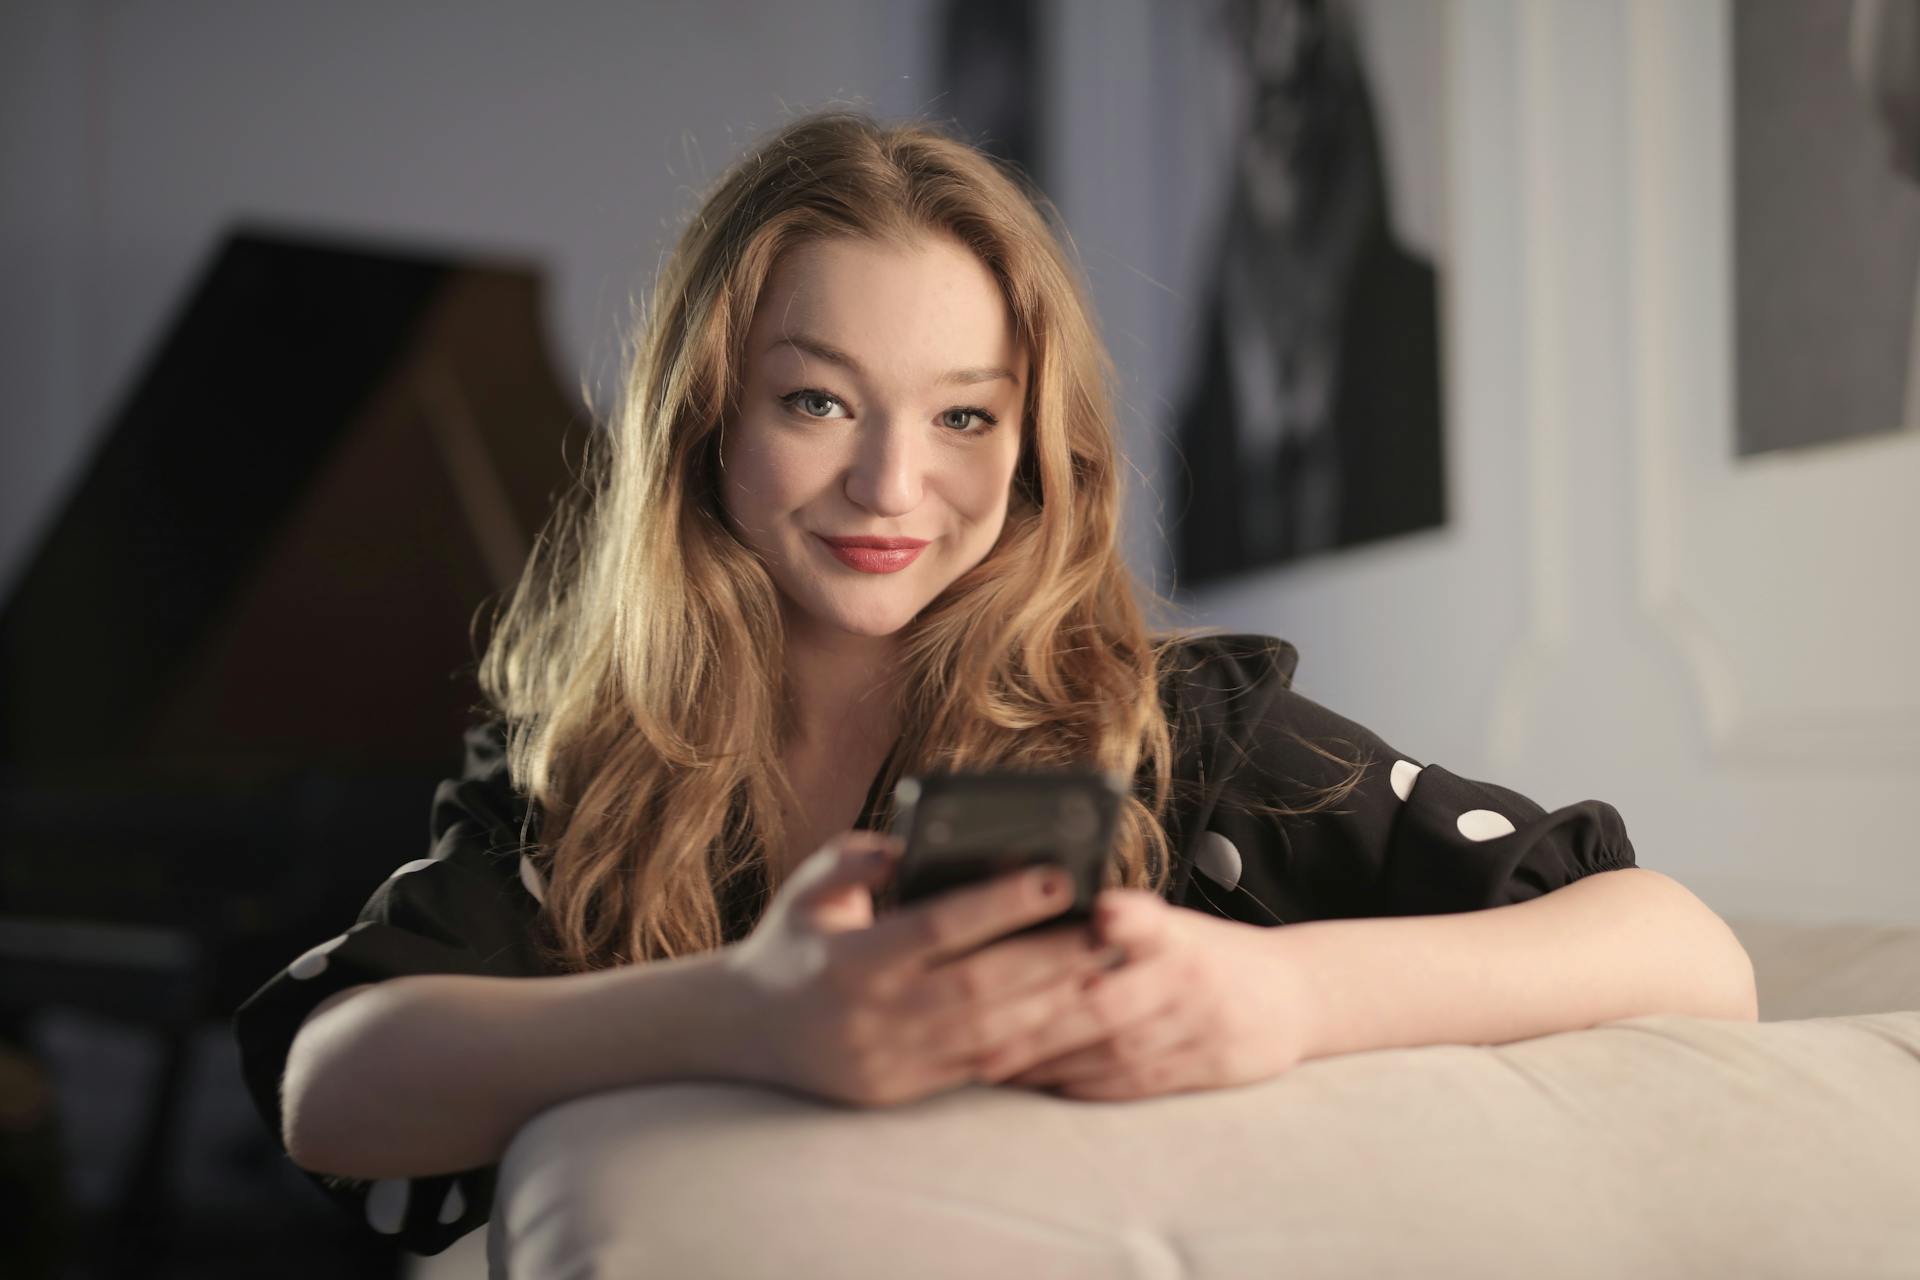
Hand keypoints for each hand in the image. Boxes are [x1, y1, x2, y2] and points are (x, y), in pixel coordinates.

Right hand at [720, 831, 1120, 1107]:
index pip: (940, 927)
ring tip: (1099, 966)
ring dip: (1052, 1001)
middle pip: (981, 987)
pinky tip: (1064, 1010)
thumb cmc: (793, 940)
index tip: (1059, 875)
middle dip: (1051, 957)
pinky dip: (1026, 1040)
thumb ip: (861, 857)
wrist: (743, 1031)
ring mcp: (888, 1062)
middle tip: (1106, 927)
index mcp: (851, 959)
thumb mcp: (811, 886)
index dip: (1004, 903)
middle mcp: (871, 1017)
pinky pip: (977, 1068)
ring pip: (990, 1034)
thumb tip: (919, 844)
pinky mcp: (900, 1093)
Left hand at [980, 888, 1314, 1100]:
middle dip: (1041, 1024)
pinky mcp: (1209, 1067)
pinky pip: (1136, 1083)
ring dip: (1049, 1063)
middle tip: (981, 1034)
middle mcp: (1191, 979)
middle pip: (1109, 1006)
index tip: (1100, 916)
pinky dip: (1084, 1085)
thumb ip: (1122, 925)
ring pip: (1115, 1052)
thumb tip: (1038, 913)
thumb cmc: (1208, 955)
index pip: (1149, 923)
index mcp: (1179, 934)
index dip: (1125, 921)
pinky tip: (1043, 1083)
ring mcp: (1202, 1027)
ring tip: (993, 1064)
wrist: (1294, 994)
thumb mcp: (1175, 925)